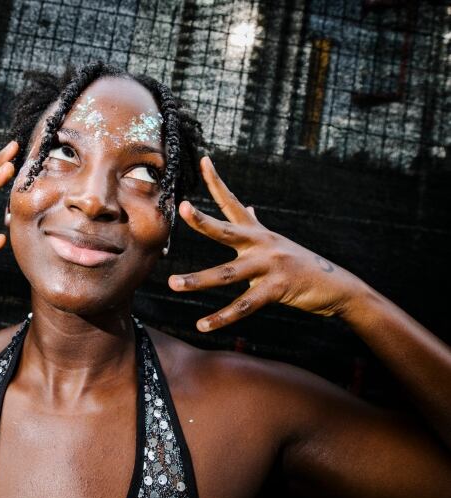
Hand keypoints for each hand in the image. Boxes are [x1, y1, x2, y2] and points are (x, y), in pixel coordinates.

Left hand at [169, 156, 363, 331]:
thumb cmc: (301, 264)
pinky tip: (202, 325)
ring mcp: (270, 266)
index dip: (217, 181)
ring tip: (173, 283)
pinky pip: (243, 306)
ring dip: (198, 280)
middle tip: (183, 208)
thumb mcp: (277, 242)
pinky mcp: (277, 289)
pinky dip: (222, 317)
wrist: (338, 287)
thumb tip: (248, 206)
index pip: (233, 202)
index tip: (203, 160)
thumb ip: (257, 226)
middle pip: (227, 230)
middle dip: (203, 221)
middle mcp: (262, 244)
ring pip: (227, 273)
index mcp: (258, 233)